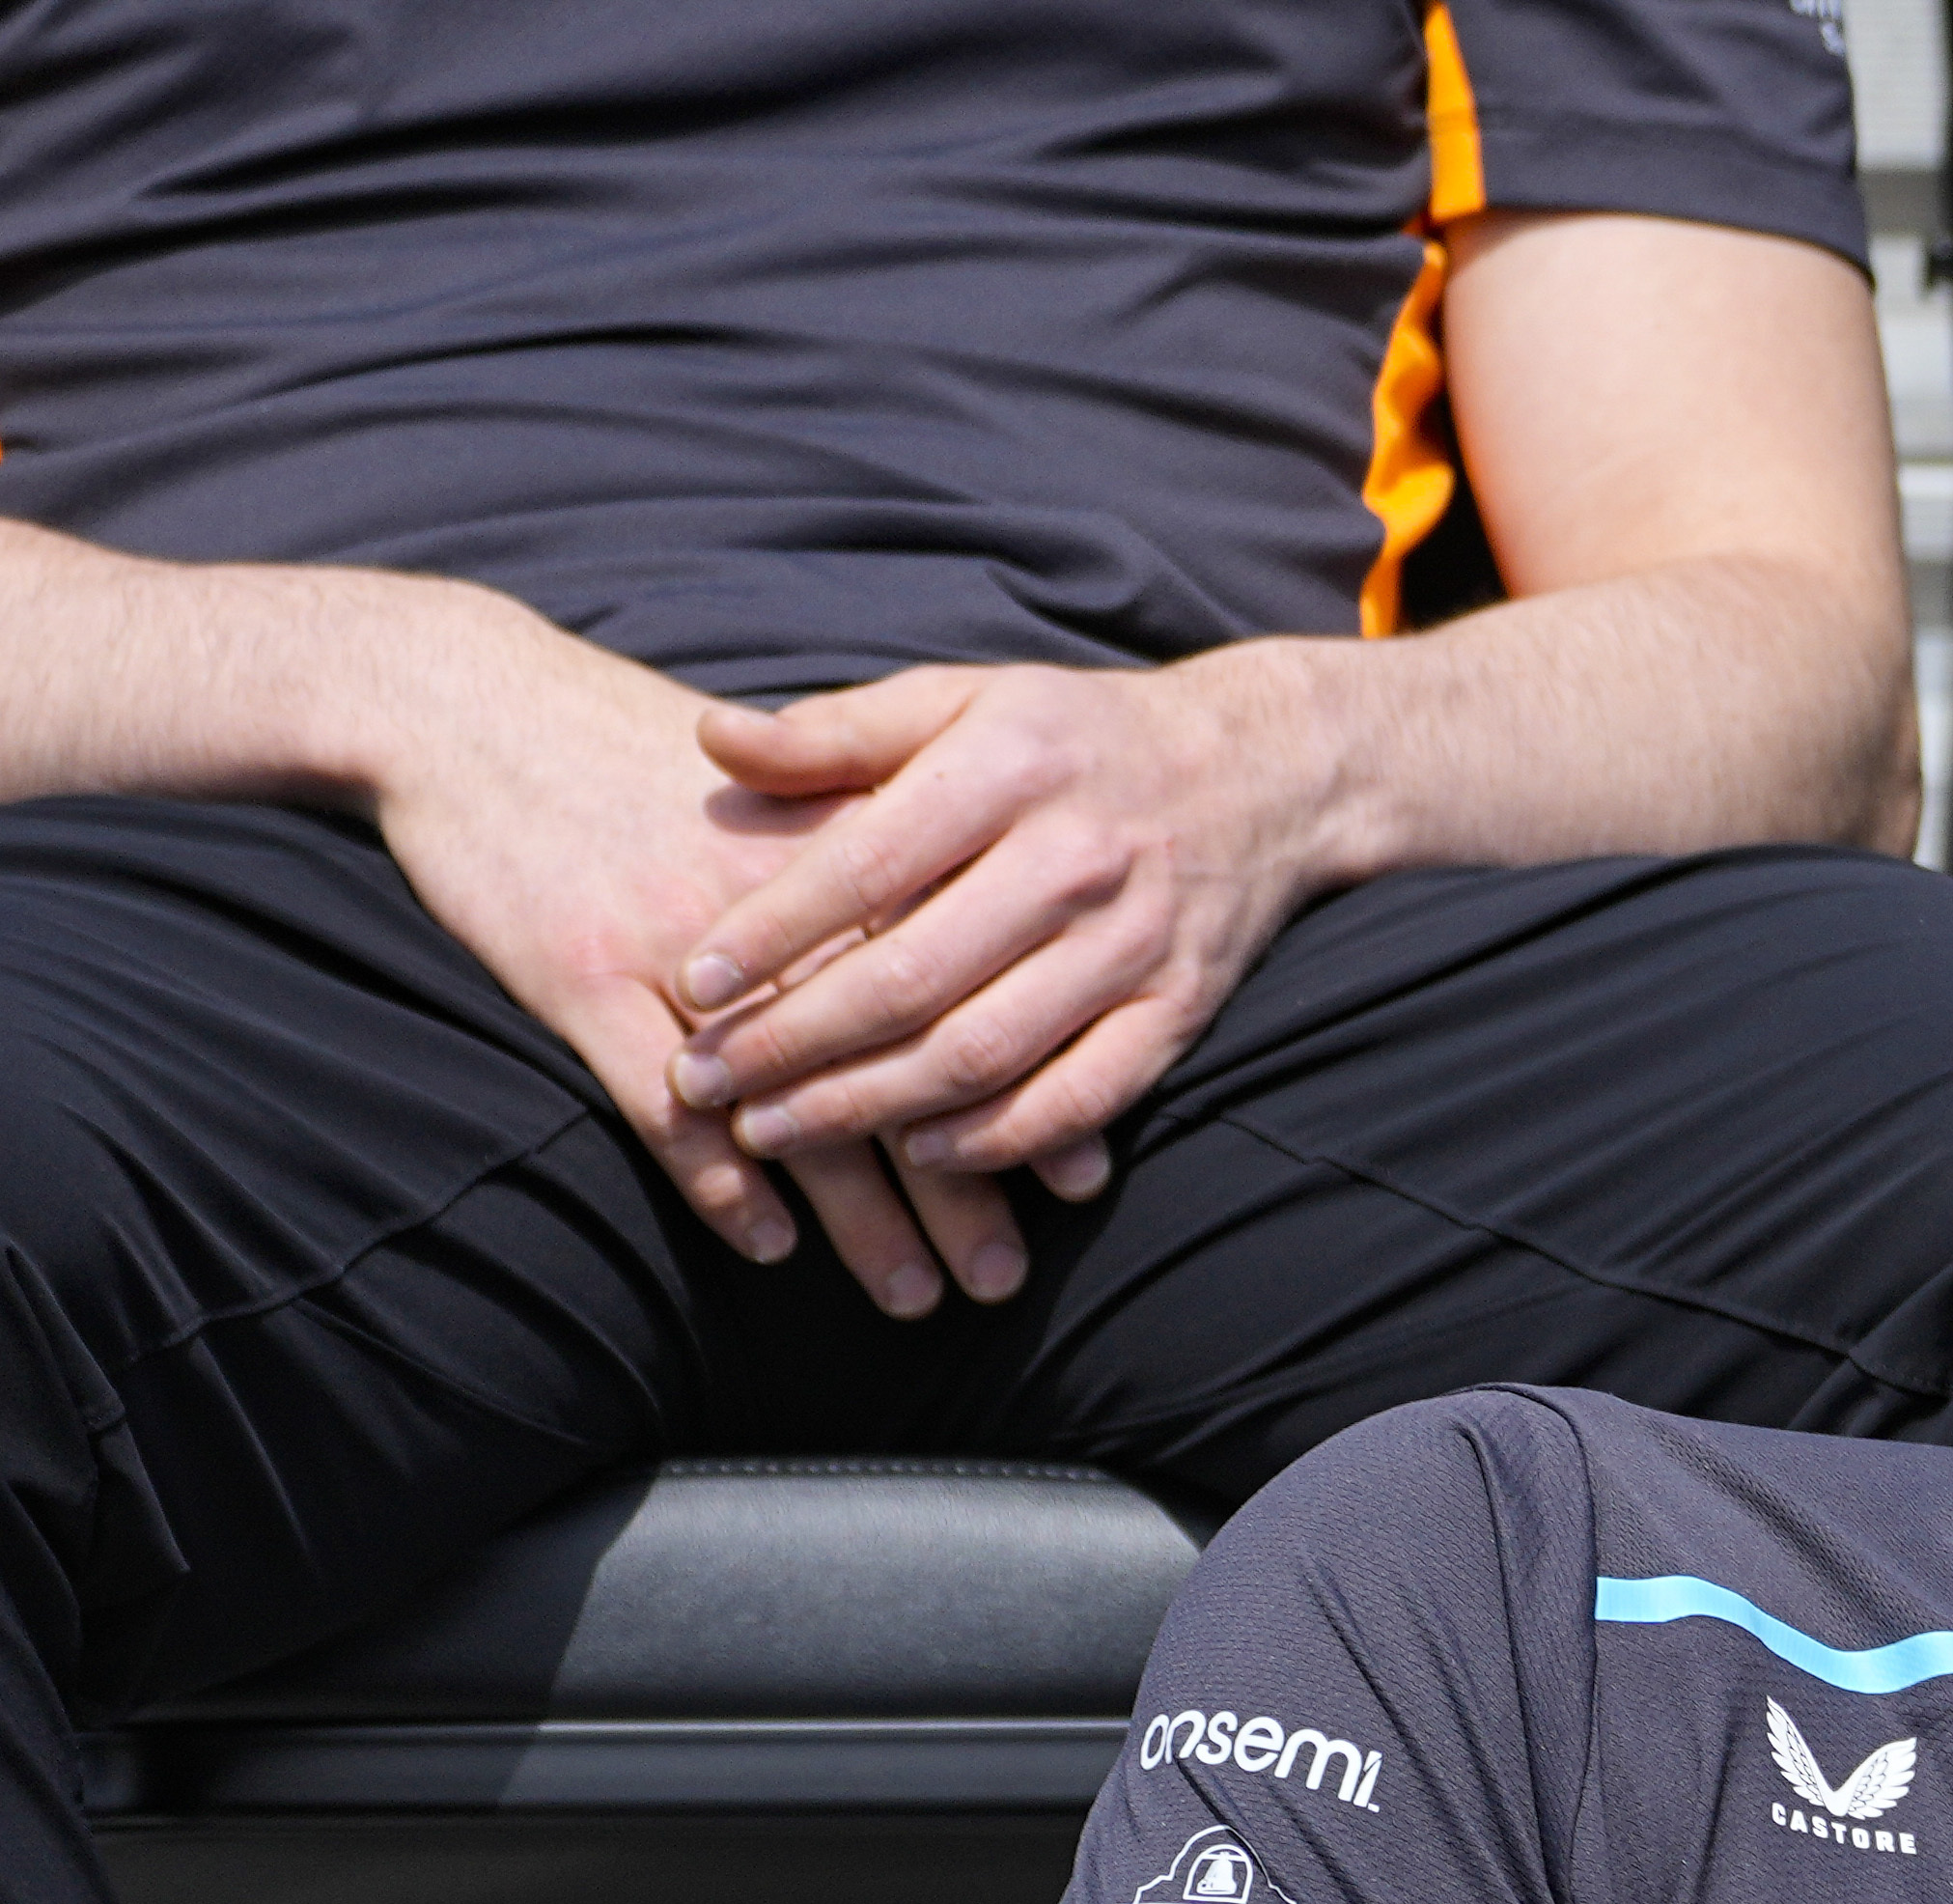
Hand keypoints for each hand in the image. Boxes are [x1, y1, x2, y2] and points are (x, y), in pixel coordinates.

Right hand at [353, 597, 1030, 1311]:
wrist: (470, 700)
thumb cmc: (634, 755)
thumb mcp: (777, 785)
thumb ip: (876, 864)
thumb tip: (987, 957)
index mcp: (840, 860)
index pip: (961, 998)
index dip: (1024, 1091)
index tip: (1081, 1179)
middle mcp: (777, 913)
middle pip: (895, 1070)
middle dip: (960, 1187)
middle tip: (1005, 1278)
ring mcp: (677, 947)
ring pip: (795, 1109)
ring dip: (861, 1218)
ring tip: (919, 1298)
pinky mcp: (583, 975)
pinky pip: (665, 1108)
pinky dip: (720, 1184)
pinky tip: (768, 1247)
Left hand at [663, 650, 1341, 1196]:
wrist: (1261, 774)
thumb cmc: (1075, 739)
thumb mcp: (961, 701)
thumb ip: (837, 731)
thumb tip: (714, 742)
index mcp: (1008, 770)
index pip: (868, 865)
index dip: (772, 931)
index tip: (691, 983)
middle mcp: (1075, 860)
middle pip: (912, 978)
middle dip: (794, 1043)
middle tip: (706, 1084)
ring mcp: (1133, 946)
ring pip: (983, 1052)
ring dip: (868, 1107)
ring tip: (774, 1132)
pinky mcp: (1178, 1012)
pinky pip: (1081, 1099)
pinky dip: (998, 1139)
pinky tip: (919, 1154)